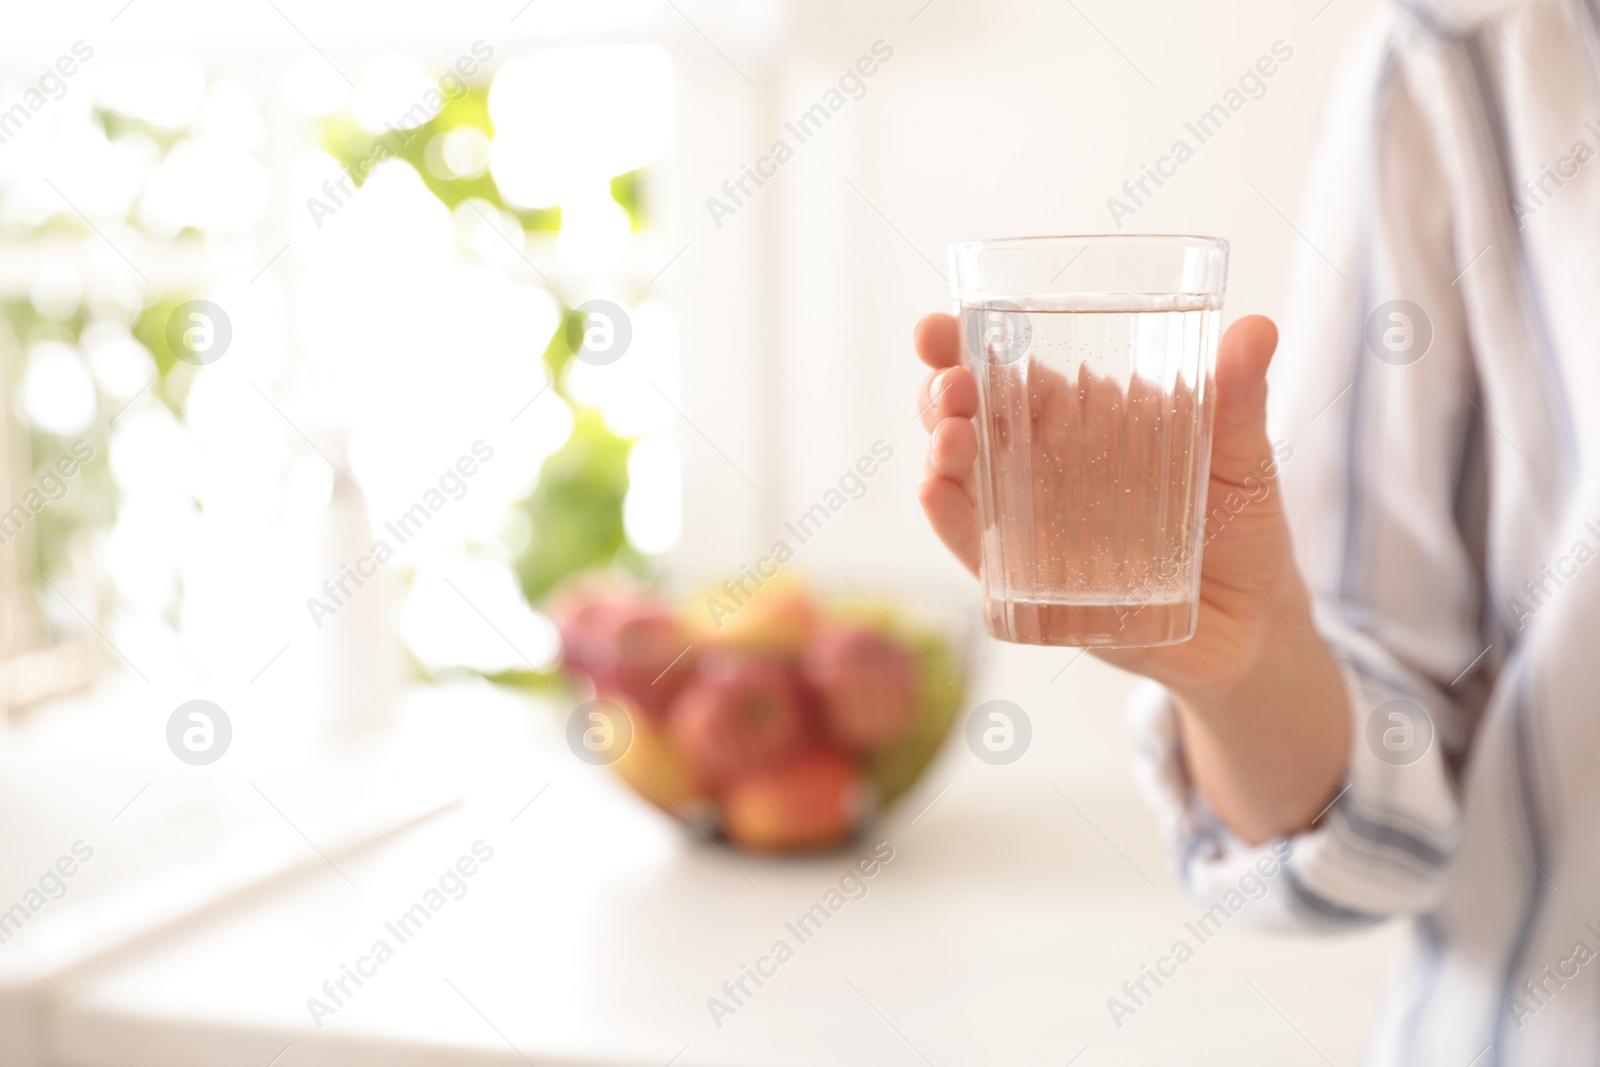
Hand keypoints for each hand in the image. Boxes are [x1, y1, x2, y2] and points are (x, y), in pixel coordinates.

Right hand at [913, 312, 1348, 840]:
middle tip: (951, 385)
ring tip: (950, 438)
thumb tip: (1257, 327)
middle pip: (971, 420)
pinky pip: (978, 551)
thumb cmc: (1240, 525)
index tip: (937, 327)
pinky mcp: (1032, 585)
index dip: (965, 345)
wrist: (1253, 624)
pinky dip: (951, 521)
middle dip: (944, 396)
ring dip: (942, 454)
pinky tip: (936, 493)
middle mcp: (1042, 470)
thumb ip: (1240, 396)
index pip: (1010, 373)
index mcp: (1081, 422)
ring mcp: (1031, 526)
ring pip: (963, 480)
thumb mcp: (1243, 454)